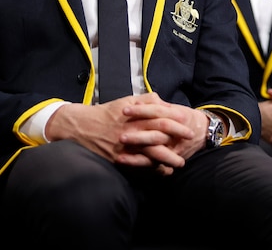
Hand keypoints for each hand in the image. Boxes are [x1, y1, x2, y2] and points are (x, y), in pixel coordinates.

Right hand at [44, 93, 203, 175]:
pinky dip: (152, 169)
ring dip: (167, 158)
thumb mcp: (126, 101)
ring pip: (150, 154)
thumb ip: (146, 100)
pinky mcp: (119, 158)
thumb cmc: (106, 112)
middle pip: (158, 136)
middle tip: (189, 142)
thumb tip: (163, 102)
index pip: (160, 118)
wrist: (82, 127)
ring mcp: (125, 146)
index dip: (175, 122)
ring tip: (179, 162)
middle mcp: (132, 131)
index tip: (187, 124)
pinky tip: (162, 171)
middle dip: (176, 140)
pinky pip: (139, 165)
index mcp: (134, 116)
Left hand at [118, 94, 206, 172]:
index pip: (156, 112)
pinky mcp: (169, 159)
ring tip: (119, 153)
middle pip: (156, 134)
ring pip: (154, 152)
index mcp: (176, 116)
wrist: (203, 133)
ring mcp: (173, 148)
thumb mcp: (174, 108)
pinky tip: (124, 161)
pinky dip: (138, 163)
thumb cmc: (184, 118)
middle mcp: (175, 133)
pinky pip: (153, 163)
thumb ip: (157, 104)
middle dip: (138, 136)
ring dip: (136, 153)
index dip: (141, 111)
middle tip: (120, 135)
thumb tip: (138, 102)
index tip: (125, 110)